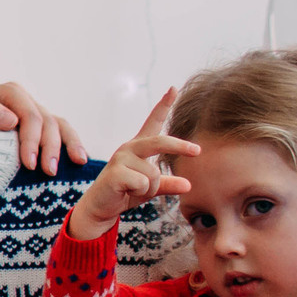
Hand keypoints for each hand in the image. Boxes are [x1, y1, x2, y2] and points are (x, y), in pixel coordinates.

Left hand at [0, 82, 88, 175]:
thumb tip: (12, 120)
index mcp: (10, 93)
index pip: (29, 116)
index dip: (32, 139)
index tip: (29, 164)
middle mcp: (25, 102)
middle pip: (47, 121)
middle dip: (50, 147)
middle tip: (48, 172)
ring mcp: (34, 114)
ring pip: (59, 125)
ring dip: (69, 144)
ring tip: (78, 162)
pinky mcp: (37, 128)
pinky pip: (60, 133)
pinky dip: (70, 145)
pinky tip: (79, 159)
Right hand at [68, 89, 201, 238]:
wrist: (99, 208)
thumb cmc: (124, 193)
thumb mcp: (150, 188)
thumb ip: (167, 183)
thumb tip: (188, 184)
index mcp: (138, 148)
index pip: (152, 123)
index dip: (163, 105)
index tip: (174, 88)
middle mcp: (129, 148)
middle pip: (160, 141)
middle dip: (180, 146)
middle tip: (197, 151)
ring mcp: (121, 159)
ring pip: (154, 173)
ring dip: (150, 188)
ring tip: (135, 191)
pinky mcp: (115, 172)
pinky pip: (143, 183)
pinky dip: (141, 193)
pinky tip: (127, 192)